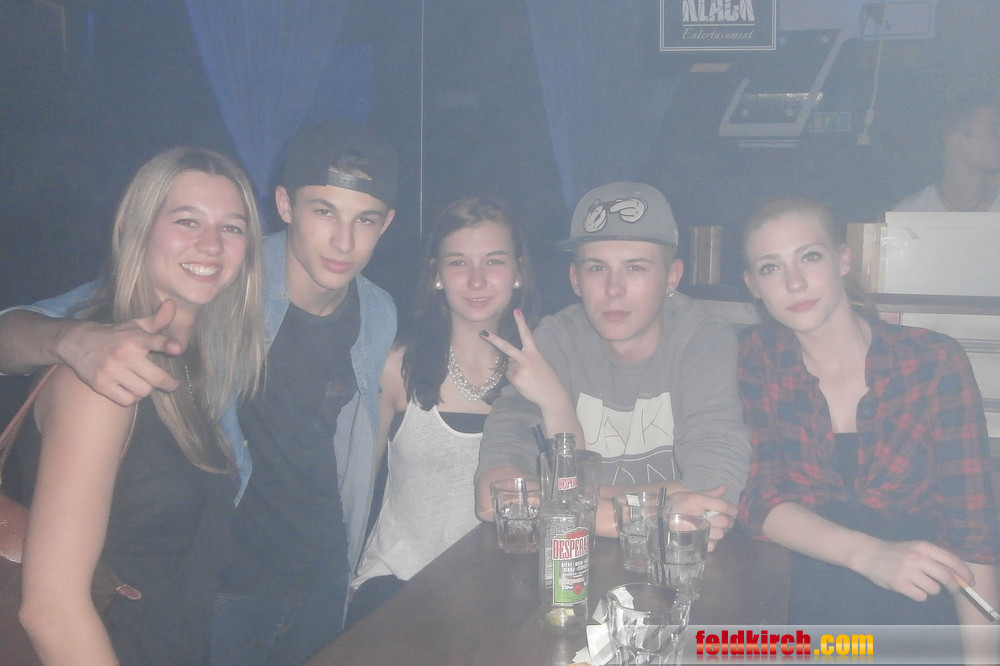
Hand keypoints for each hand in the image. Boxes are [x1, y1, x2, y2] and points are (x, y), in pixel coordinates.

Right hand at [54, 300, 182, 405]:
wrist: (77, 343)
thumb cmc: (115, 335)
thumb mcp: (135, 325)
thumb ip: (157, 320)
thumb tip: (173, 303)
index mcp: (134, 337)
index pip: (153, 340)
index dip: (166, 344)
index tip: (176, 348)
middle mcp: (123, 354)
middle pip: (155, 377)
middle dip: (169, 383)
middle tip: (173, 384)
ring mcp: (111, 370)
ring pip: (143, 391)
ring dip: (147, 389)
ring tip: (145, 382)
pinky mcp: (101, 384)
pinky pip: (127, 400)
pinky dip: (132, 397)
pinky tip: (130, 389)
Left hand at [480, 309, 567, 413]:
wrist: (552, 395)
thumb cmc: (547, 378)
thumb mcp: (540, 363)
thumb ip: (526, 358)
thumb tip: (511, 359)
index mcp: (534, 353)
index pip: (527, 334)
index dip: (521, 322)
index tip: (516, 311)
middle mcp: (526, 359)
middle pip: (506, 347)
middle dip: (494, 339)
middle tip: (483, 332)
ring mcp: (519, 369)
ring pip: (509, 366)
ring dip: (514, 370)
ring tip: (528, 377)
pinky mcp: (515, 379)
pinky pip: (509, 375)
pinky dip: (514, 378)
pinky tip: (524, 383)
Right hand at [667, 485, 735, 551]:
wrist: (657, 517)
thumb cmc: (675, 504)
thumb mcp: (690, 494)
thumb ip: (709, 493)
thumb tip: (725, 488)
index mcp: (696, 500)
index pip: (722, 505)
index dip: (732, 509)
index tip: (734, 511)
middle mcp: (696, 514)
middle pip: (724, 521)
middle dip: (729, 521)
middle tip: (727, 521)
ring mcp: (694, 529)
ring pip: (720, 534)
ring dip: (721, 531)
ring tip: (716, 528)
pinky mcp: (692, 541)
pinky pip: (711, 544)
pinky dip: (712, 541)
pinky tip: (708, 536)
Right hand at [854, 538, 971, 601]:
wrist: (868, 554)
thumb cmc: (897, 552)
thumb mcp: (917, 548)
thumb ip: (937, 559)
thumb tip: (961, 576)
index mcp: (924, 547)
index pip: (953, 561)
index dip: (965, 573)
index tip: (969, 581)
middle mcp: (916, 557)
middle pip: (947, 578)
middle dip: (954, 587)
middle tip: (952, 590)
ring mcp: (907, 571)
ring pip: (934, 589)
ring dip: (931, 590)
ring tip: (919, 583)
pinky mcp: (899, 583)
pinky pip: (921, 596)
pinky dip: (919, 595)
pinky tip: (910, 587)